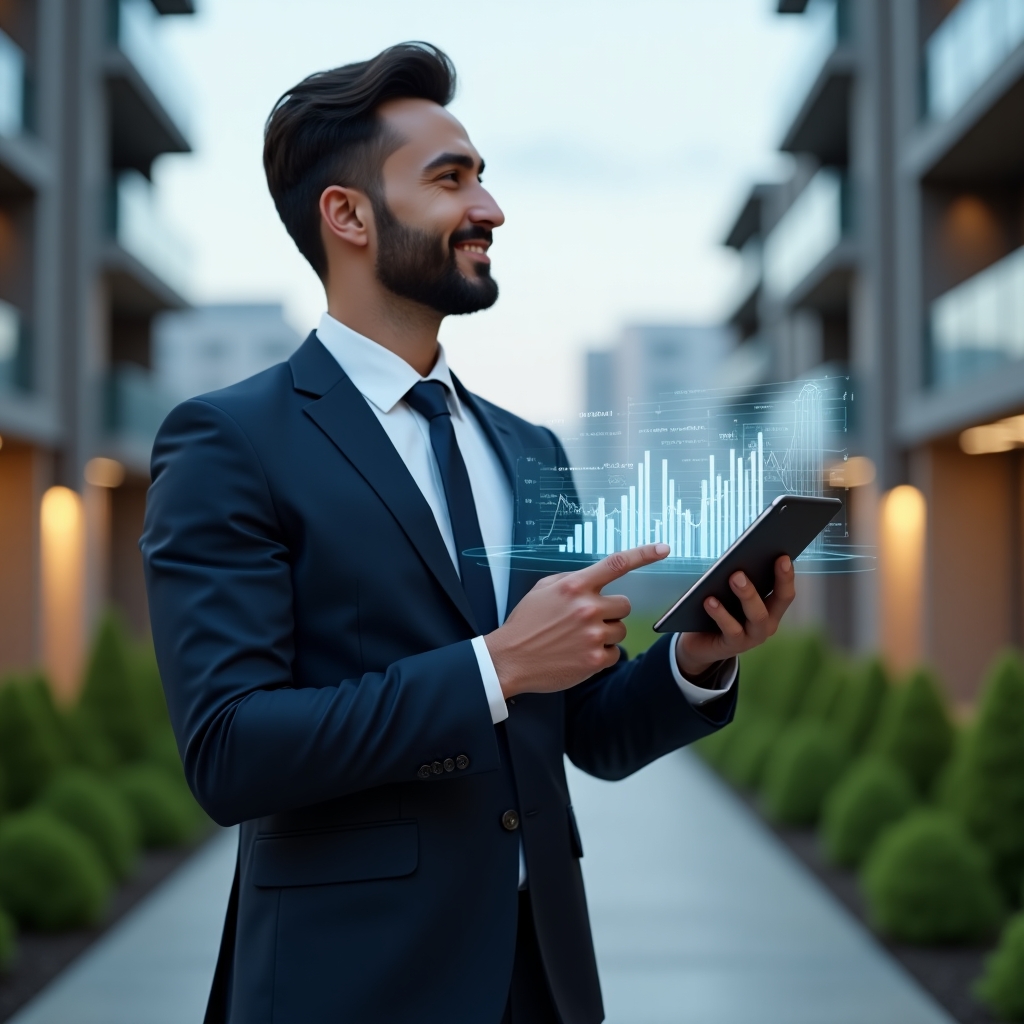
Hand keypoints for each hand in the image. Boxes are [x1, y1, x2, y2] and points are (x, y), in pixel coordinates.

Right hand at [485, 543, 669, 698]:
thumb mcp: (543, 590)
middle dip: (610, 611)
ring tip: (578, 639)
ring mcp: (593, 635)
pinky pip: (615, 653)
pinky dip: (601, 654)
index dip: (644, 554)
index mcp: (575, 586)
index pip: (616, 563)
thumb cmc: (526, 623)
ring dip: (606, 634)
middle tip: (588, 620)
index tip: (663, 548)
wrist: (509, 659)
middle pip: (624, 605)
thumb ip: (572, 581)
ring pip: (620, 630)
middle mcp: (587, 607)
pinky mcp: (595, 659)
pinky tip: (579, 654)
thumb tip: (595, 579)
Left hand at [675, 555, 795, 677]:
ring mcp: (752, 637)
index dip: (786, 575)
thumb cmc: (720, 612)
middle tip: (759, 562)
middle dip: (775, 580)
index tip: (784, 556)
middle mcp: (767, 624)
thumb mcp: (730, 595)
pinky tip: (709, 600)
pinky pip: (731, 629)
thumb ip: (739, 581)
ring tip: (734, 577)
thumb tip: (740, 561)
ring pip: (757, 615)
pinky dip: (721, 613)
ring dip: (747, 594)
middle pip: (777, 601)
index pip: (785, 592)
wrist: (700, 644)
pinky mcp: (733, 646)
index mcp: (771, 609)